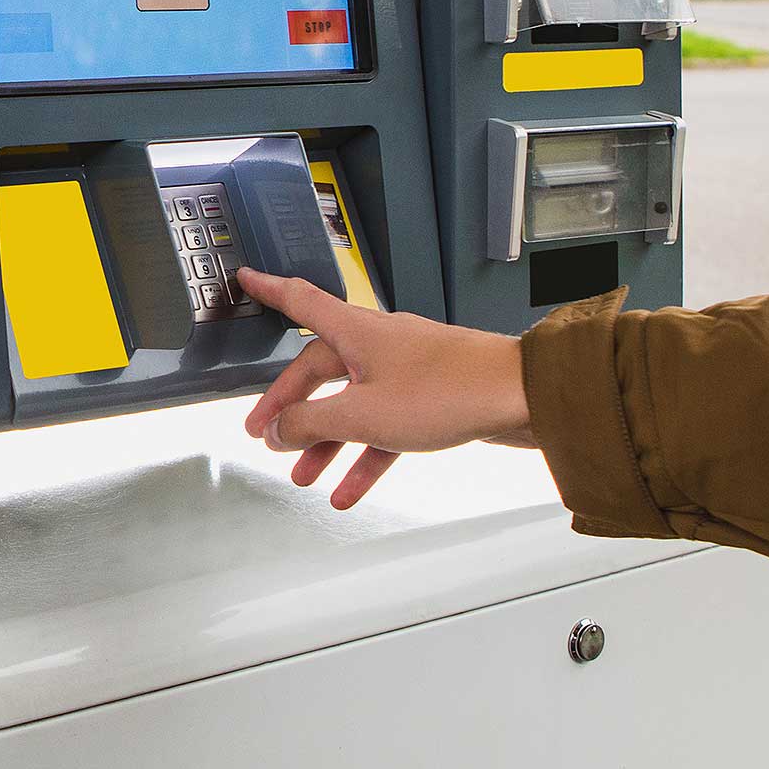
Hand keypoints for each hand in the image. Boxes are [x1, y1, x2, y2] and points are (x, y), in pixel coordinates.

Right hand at [235, 268, 534, 508]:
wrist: (520, 399)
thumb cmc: (449, 391)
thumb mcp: (363, 414)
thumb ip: (311, 423)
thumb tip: (278, 430)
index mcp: (356, 332)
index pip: (300, 301)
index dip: (269, 290)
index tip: (247, 279)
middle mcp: (378, 345)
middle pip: (320, 371)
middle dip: (291, 406)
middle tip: (266, 434)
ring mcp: (406, 372)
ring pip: (352, 405)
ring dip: (326, 442)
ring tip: (304, 475)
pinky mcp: (430, 399)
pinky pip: (384, 428)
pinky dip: (364, 457)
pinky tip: (350, 490)